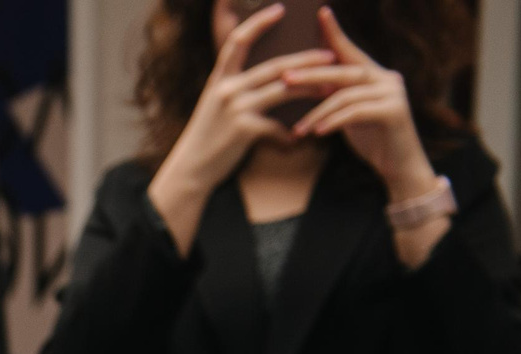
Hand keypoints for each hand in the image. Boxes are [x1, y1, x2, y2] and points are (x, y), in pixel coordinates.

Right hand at [146, 5, 335, 247]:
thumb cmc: (207, 138)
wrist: (190, 170)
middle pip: (276, 66)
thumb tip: (272, 78)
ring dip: (311, 89)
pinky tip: (297, 140)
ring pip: (284, 91)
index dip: (259, 23)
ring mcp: (235, 108)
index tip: (280, 9)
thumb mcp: (215, 107)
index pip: (239, 40)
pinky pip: (278, 127)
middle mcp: (226, 89)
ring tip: (330, 88)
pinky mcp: (243, 131)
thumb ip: (237, 89)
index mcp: (219, 79)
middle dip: (306, 59)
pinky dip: (290, 134)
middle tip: (329, 55)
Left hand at [283, 10, 432, 199]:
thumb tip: (306, 82)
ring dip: (318, 111)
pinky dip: (334, 121)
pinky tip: (318, 132)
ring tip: (298, 128)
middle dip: (313, 74)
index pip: (350, 51)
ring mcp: (393, 93)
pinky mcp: (395, 112)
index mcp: (374, 75)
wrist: (398, 167)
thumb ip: (335, 96)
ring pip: (347, 94)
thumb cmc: (371, 140)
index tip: (320, 13)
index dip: (335, 33)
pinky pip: (356, 112)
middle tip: (285, 78)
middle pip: (344, 70)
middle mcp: (387, 78)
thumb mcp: (349, 115)